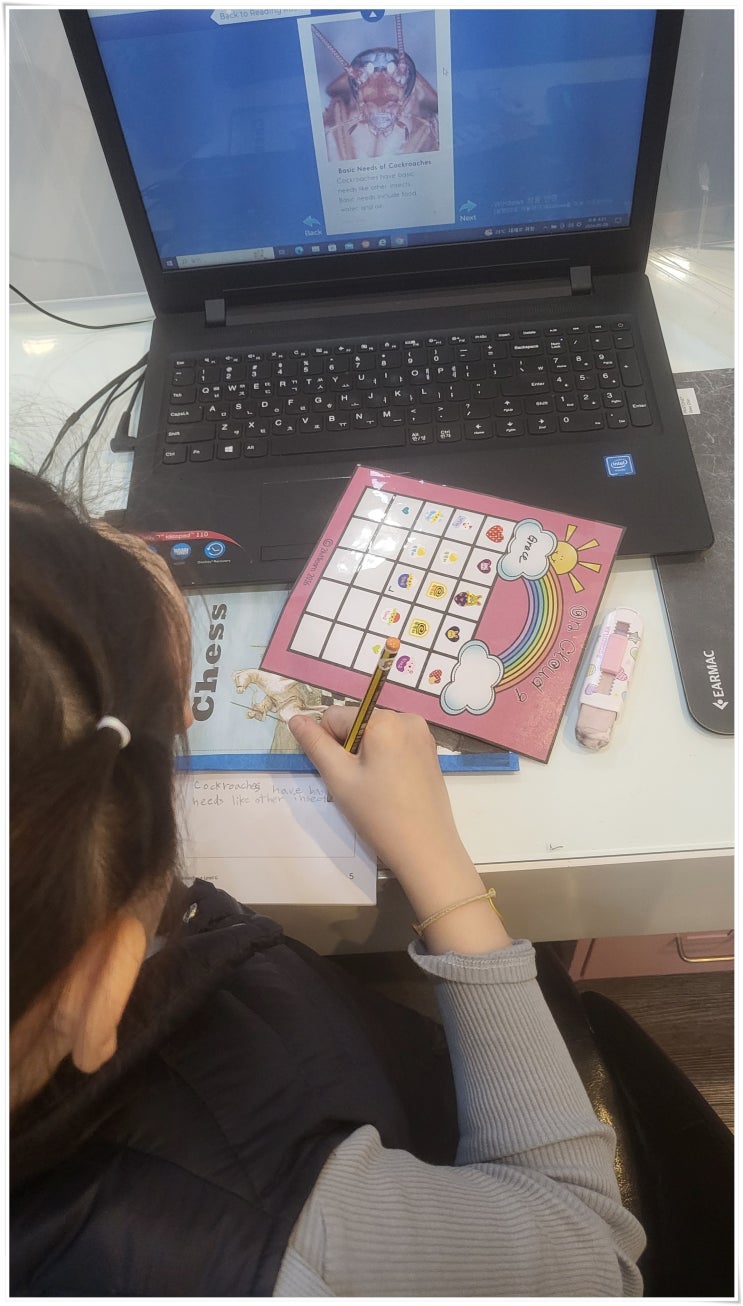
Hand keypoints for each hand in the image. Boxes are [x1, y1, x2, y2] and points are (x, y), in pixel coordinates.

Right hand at [289, 707, 510, 953]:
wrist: (426, 849)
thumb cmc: (378, 813)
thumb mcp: (339, 778)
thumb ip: (314, 744)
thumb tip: (295, 718)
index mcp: (385, 719)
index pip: (335, 716)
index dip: (329, 745)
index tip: (342, 774)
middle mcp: (408, 718)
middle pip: (357, 724)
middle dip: (349, 750)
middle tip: (359, 785)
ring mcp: (423, 735)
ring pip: (375, 735)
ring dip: (366, 757)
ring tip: (375, 789)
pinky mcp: (430, 752)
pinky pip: (394, 745)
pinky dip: (385, 761)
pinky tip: (390, 788)